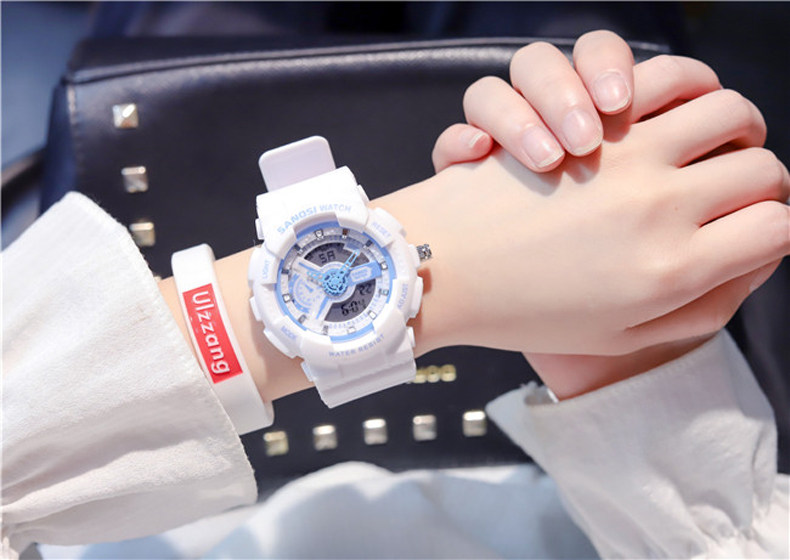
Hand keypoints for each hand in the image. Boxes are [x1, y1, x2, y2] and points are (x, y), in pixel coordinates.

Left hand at [391, 54, 789, 364]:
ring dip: (734, 119)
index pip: (777, 228)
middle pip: (762, 167)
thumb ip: (700, 306)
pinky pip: (662, 76)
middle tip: (744, 183)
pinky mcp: (590, 117)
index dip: (779, 225)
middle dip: (765, 175)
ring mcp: (625, 153)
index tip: (759, 225)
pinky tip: (670, 103)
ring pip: (724, 108)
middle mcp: (659, 206)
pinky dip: (681, 84)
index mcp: (670, 270)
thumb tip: (756, 262)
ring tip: (720, 133)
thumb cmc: (525, 311)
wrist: (448, 269)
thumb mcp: (619, 335)